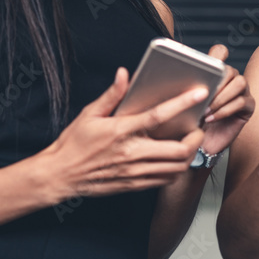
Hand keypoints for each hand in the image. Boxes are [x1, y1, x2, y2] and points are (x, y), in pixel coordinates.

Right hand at [37, 67, 206, 202]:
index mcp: (121, 131)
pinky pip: (165, 180)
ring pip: (176, 168)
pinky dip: (177, 169)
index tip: (199, 93)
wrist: (59, 175)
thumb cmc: (73, 144)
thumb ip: (112, 95)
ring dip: (189, 155)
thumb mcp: (89, 114)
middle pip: (178, 151)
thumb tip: (124, 74)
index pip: (158, 116)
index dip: (182, 103)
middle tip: (197, 128)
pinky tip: (175, 159)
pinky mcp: (134, 185)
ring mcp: (134, 172)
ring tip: (189, 143)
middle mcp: (131, 153)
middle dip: (195, 138)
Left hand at [194, 44, 253, 155]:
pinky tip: (212, 118)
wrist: (202, 144)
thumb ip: (187, 88)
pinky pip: (242, 101)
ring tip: (207, 110)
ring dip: (222, 97)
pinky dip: (225, 110)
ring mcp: (242, 92)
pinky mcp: (248, 107)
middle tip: (203, 95)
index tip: (211, 61)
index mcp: (216, 74)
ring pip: (240, 82)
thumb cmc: (193, 122)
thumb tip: (176, 76)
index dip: (218, 53)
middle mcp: (231, 79)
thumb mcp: (185, 103)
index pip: (221, 53)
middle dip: (217, 82)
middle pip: (230, 69)